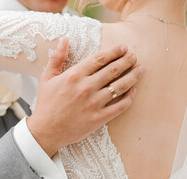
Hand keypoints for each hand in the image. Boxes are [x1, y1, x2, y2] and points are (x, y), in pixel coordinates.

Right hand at [27, 37, 143, 156]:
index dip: (114, 51)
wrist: (46, 131)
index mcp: (74, 76)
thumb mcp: (47, 78)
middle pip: (113, 70)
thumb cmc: (46, 104)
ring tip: (141, 69)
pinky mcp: (99, 119)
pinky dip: (129, 98)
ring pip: (120, 86)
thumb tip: (64, 39)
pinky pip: (120, 106)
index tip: (123, 47)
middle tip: (134, 56)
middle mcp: (86, 88)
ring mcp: (94, 104)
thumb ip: (57, 58)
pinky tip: (134, 91)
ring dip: (133, 76)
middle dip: (127, 60)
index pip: (100, 59)